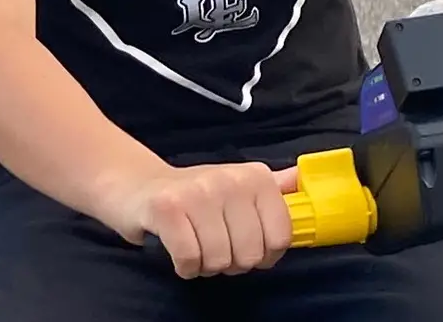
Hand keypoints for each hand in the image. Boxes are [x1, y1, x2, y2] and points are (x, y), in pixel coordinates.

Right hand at [107, 160, 297, 278]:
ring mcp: (198, 191)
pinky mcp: (167, 207)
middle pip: (249, 254)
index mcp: (254, 176)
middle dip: (230, 262)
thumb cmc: (195, 196)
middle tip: (212, 243)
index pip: (280, 237)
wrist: (137, 186)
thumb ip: (274, 188)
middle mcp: (229, 178)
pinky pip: (189, 259)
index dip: (262, 254)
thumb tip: (306, 182)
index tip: (243, 243)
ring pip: (219, 260)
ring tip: (194, 243)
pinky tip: (176, 249)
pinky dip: (183, 266)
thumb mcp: (238, 187)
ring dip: (204, 264)